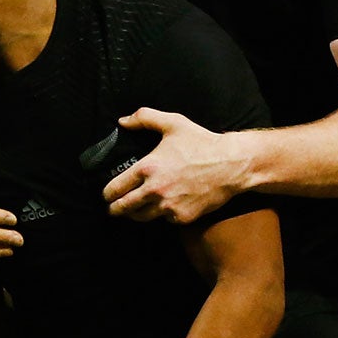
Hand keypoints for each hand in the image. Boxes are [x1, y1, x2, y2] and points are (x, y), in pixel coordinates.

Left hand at [101, 109, 247, 223]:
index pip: (115, 188)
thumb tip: (122, 121)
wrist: (231, 165)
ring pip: (140, 218)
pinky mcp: (182, 218)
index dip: (107, 193)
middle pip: (123, 208)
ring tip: (133, 210)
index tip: (106, 195)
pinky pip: (164, 220)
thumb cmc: (202, 143)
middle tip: (113, 208)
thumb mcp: (173, 124)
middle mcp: (155, 190)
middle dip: (114, 209)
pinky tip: (163, 206)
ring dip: (134, 215)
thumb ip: (144, 118)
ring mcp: (168, 207)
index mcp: (148, 168)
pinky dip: (161, 215)